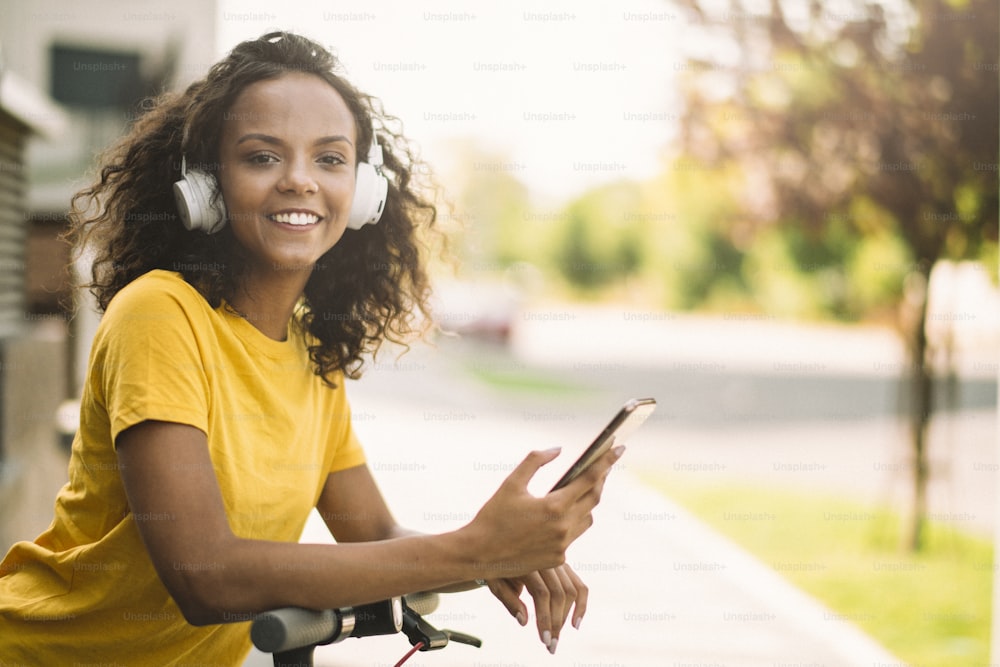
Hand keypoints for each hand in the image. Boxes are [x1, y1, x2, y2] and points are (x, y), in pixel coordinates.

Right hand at [464, 445, 623, 577]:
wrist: (479, 554)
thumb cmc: (492, 516)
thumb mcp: (511, 483)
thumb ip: (535, 461)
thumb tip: (557, 450)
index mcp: (554, 506)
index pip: (590, 480)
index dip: (606, 462)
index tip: (619, 448)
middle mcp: (563, 527)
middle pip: (594, 498)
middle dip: (601, 479)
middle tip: (604, 465)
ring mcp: (562, 546)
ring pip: (587, 518)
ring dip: (588, 502)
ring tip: (585, 487)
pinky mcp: (558, 558)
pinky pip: (574, 535)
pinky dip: (573, 520)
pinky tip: (565, 512)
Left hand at [484, 564, 588, 653]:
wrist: (504, 549)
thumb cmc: (498, 568)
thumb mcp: (496, 582)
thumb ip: (509, 600)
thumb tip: (524, 621)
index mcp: (527, 562)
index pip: (542, 593)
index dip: (544, 617)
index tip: (544, 639)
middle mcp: (546, 560)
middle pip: (558, 594)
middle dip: (556, 622)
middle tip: (551, 645)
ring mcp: (557, 562)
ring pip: (570, 591)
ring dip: (566, 617)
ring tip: (556, 635)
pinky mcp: (565, 567)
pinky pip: (579, 586)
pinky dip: (581, 604)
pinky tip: (576, 623)